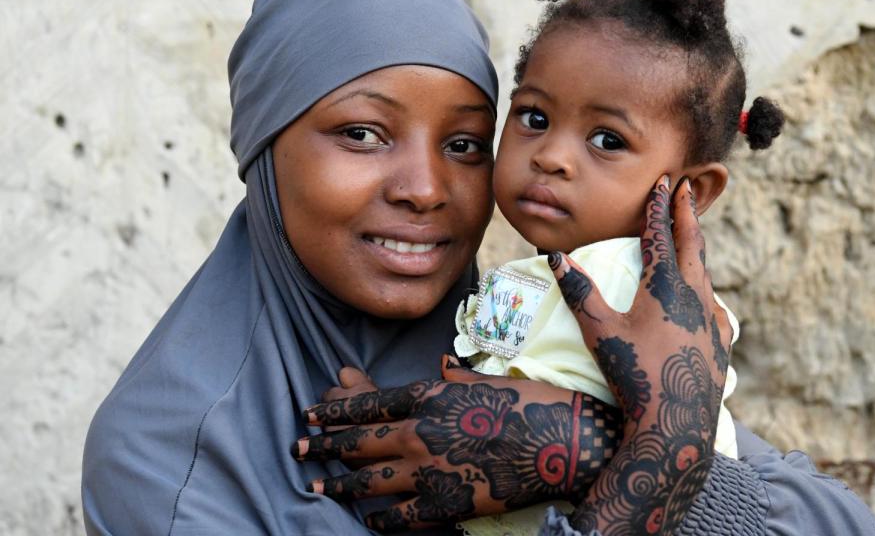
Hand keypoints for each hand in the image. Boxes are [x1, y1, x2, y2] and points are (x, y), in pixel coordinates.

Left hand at [292, 358, 621, 532]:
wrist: (563, 444)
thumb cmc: (531, 404)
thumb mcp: (489, 380)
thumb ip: (456, 377)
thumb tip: (441, 366)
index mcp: (430, 396)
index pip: (369, 403)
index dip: (335, 409)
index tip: (311, 413)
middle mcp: (420, 432)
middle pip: (358, 441)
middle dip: (323, 445)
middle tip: (298, 448)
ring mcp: (429, 470)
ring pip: (367, 480)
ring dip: (338, 483)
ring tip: (316, 485)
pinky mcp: (444, 504)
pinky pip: (398, 517)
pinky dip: (379, 519)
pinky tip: (367, 520)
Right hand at [548, 176, 732, 535]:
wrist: (676, 427)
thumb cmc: (634, 376)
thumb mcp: (600, 333)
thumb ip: (579, 292)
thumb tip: (556, 257)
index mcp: (665, 287)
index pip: (661, 235)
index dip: (659, 206)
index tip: (664, 182)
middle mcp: (695, 296)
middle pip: (693, 244)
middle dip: (688, 214)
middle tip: (689, 188)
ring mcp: (712, 320)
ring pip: (705, 274)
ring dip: (696, 250)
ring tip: (692, 237)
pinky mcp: (720, 343)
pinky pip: (715, 306)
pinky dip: (706, 291)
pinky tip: (707, 299)